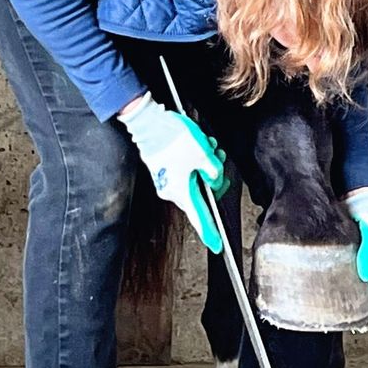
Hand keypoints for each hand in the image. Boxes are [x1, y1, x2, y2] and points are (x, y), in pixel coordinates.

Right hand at [119, 94, 226, 252]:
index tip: (217, 245)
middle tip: (219, 160)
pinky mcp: (163, 169)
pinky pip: (184, 171)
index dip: (210, 232)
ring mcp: (166, 180)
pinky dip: (194, 161)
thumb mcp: (203, 153)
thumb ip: (214, 171)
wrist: (148, 121)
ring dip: (205, 165)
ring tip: (209, 146)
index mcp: (182, 191)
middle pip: (200, 194)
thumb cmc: (173, 137)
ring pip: (193, 179)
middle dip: (213, 178)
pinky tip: (199, 146)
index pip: (200, 217)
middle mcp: (172, 190)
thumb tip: (215, 179)